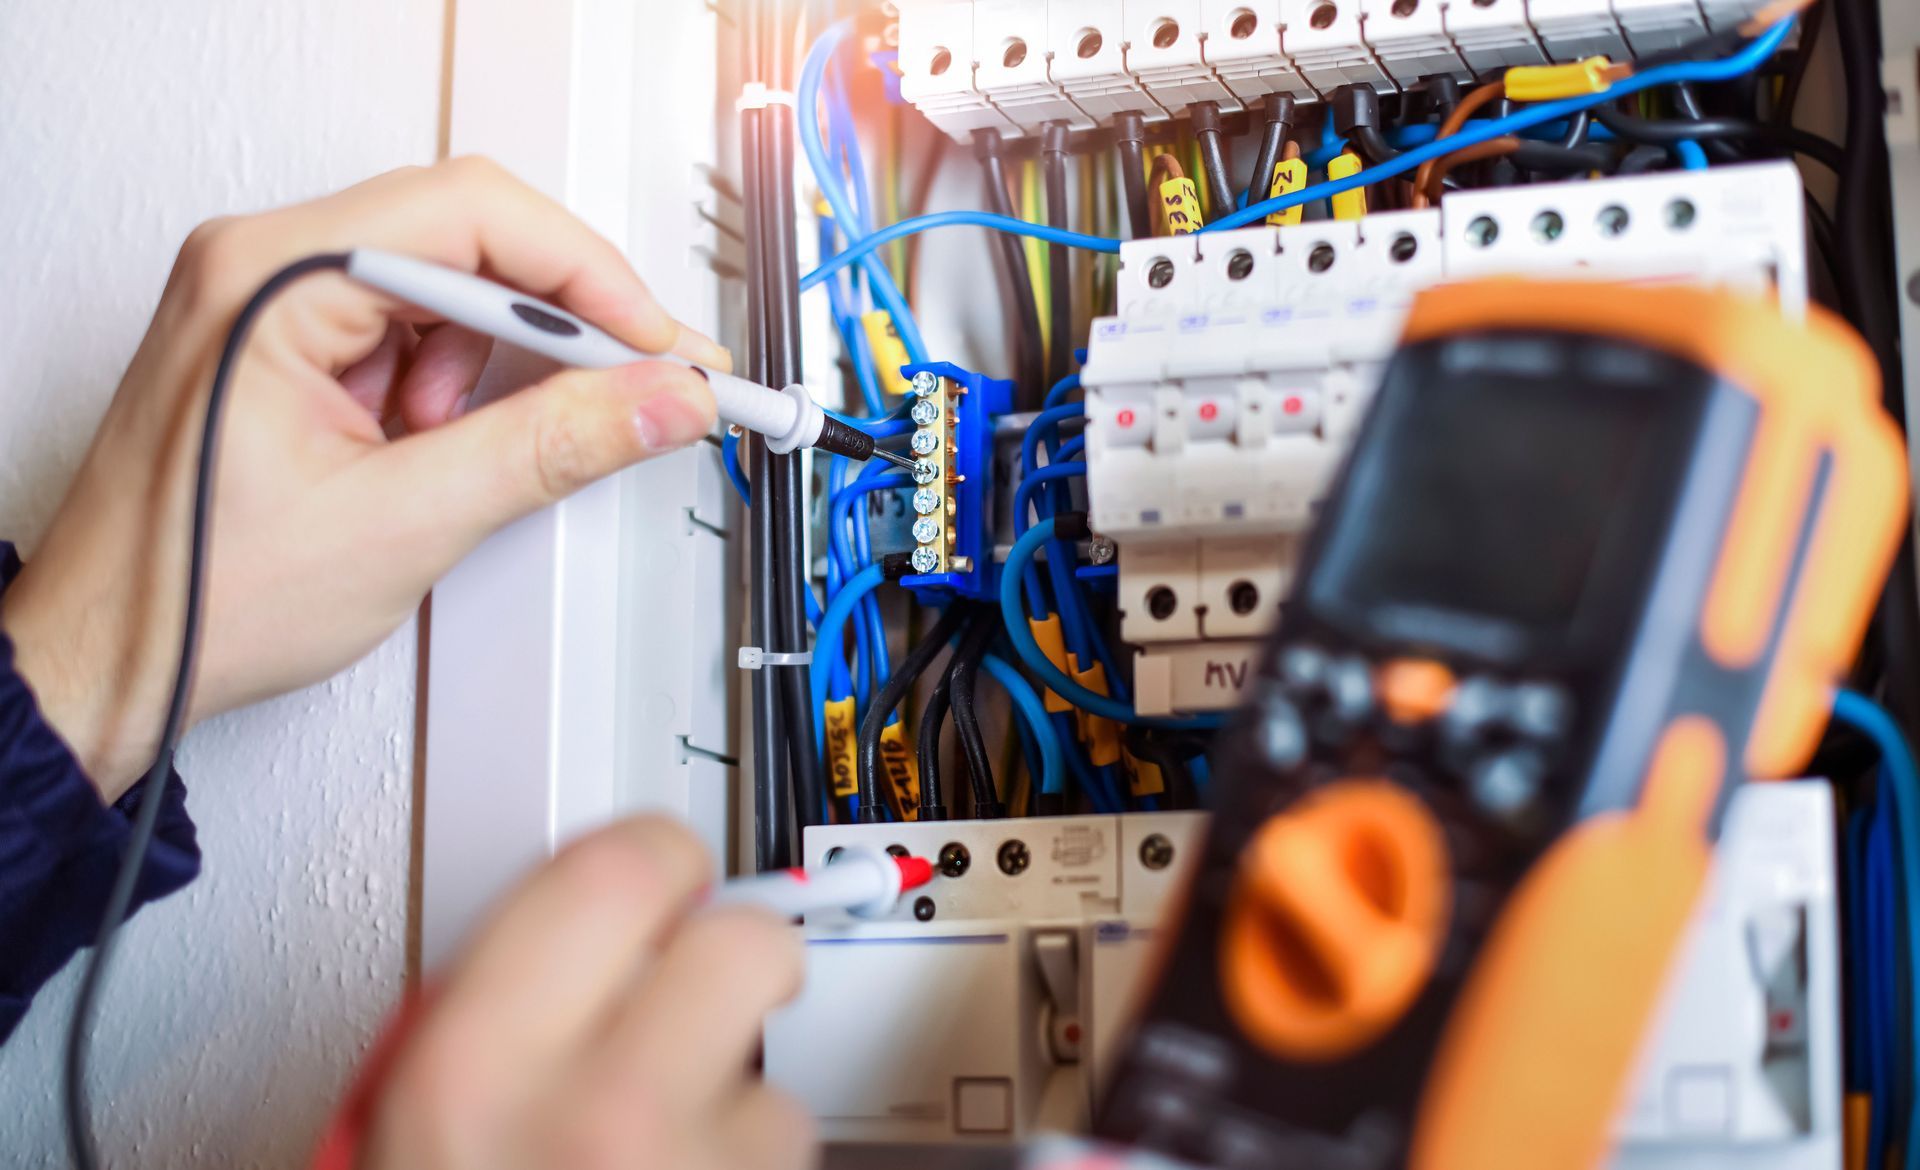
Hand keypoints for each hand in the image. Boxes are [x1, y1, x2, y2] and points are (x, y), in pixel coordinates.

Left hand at [0, 157, 724, 799]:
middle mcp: (261, 266)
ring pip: (448, 288)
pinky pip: (410, 332)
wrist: (111, 662)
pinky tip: (429, 450)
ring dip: (494, 367)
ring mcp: (270, 301)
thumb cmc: (194, 596)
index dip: (590, 278)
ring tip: (462, 452)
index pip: (473, 215)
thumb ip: (550, 448)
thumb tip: (656, 400)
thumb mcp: (404, 522)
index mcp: (269, 277)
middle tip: (637, 384)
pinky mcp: (286, 345)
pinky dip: (452, 391)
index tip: (662, 346)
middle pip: (468, 237)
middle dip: (559, 324)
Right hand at [360, 816, 812, 1169]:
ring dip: (738, 1081)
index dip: (655, 855)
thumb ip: (475, 1009)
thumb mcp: (399, 1118)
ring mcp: (688, 1168)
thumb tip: (557, 931)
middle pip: (739, 938)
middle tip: (715, 972)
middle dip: (736, 943)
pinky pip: (786, 1142)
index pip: (615, 869)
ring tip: (673, 1128)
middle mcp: (596, 1115)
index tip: (665, 868)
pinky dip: (749, 1157)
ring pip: (773, 1060)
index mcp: (474, 1070)